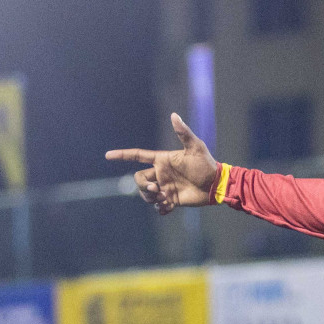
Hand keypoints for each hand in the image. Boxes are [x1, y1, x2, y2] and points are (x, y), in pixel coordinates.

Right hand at [105, 113, 221, 214]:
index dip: (123, 155)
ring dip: (150, 197)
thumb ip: (183, 133)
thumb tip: (174, 115)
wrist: (216, 185)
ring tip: (163, 198)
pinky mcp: (172, 200)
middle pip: (138, 179)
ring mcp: (166, 187)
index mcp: (162, 160)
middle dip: (142, 186)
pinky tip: (168, 208)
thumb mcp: (195, 147)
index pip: (138, 156)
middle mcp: (161, 174)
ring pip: (145, 194)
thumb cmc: (206, 164)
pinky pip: (159, 207)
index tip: (108, 155)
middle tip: (155, 189)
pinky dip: (161, 209)